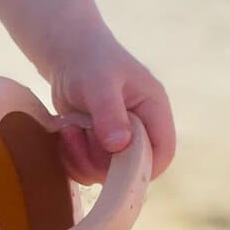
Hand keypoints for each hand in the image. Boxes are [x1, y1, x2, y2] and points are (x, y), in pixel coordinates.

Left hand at [46, 28, 175, 185]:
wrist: (66, 55)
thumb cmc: (89, 61)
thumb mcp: (99, 83)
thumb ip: (109, 112)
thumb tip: (119, 145)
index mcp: (153, 111)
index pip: (163, 152)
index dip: (145, 168)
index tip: (116, 167)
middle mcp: (140, 130)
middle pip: (132, 169)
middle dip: (102, 162)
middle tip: (80, 135)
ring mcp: (119, 142)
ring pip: (107, 173)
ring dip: (83, 160)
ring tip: (70, 130)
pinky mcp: (98, 149)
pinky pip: (88, 171)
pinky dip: (73, 161)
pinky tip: (66, 136)